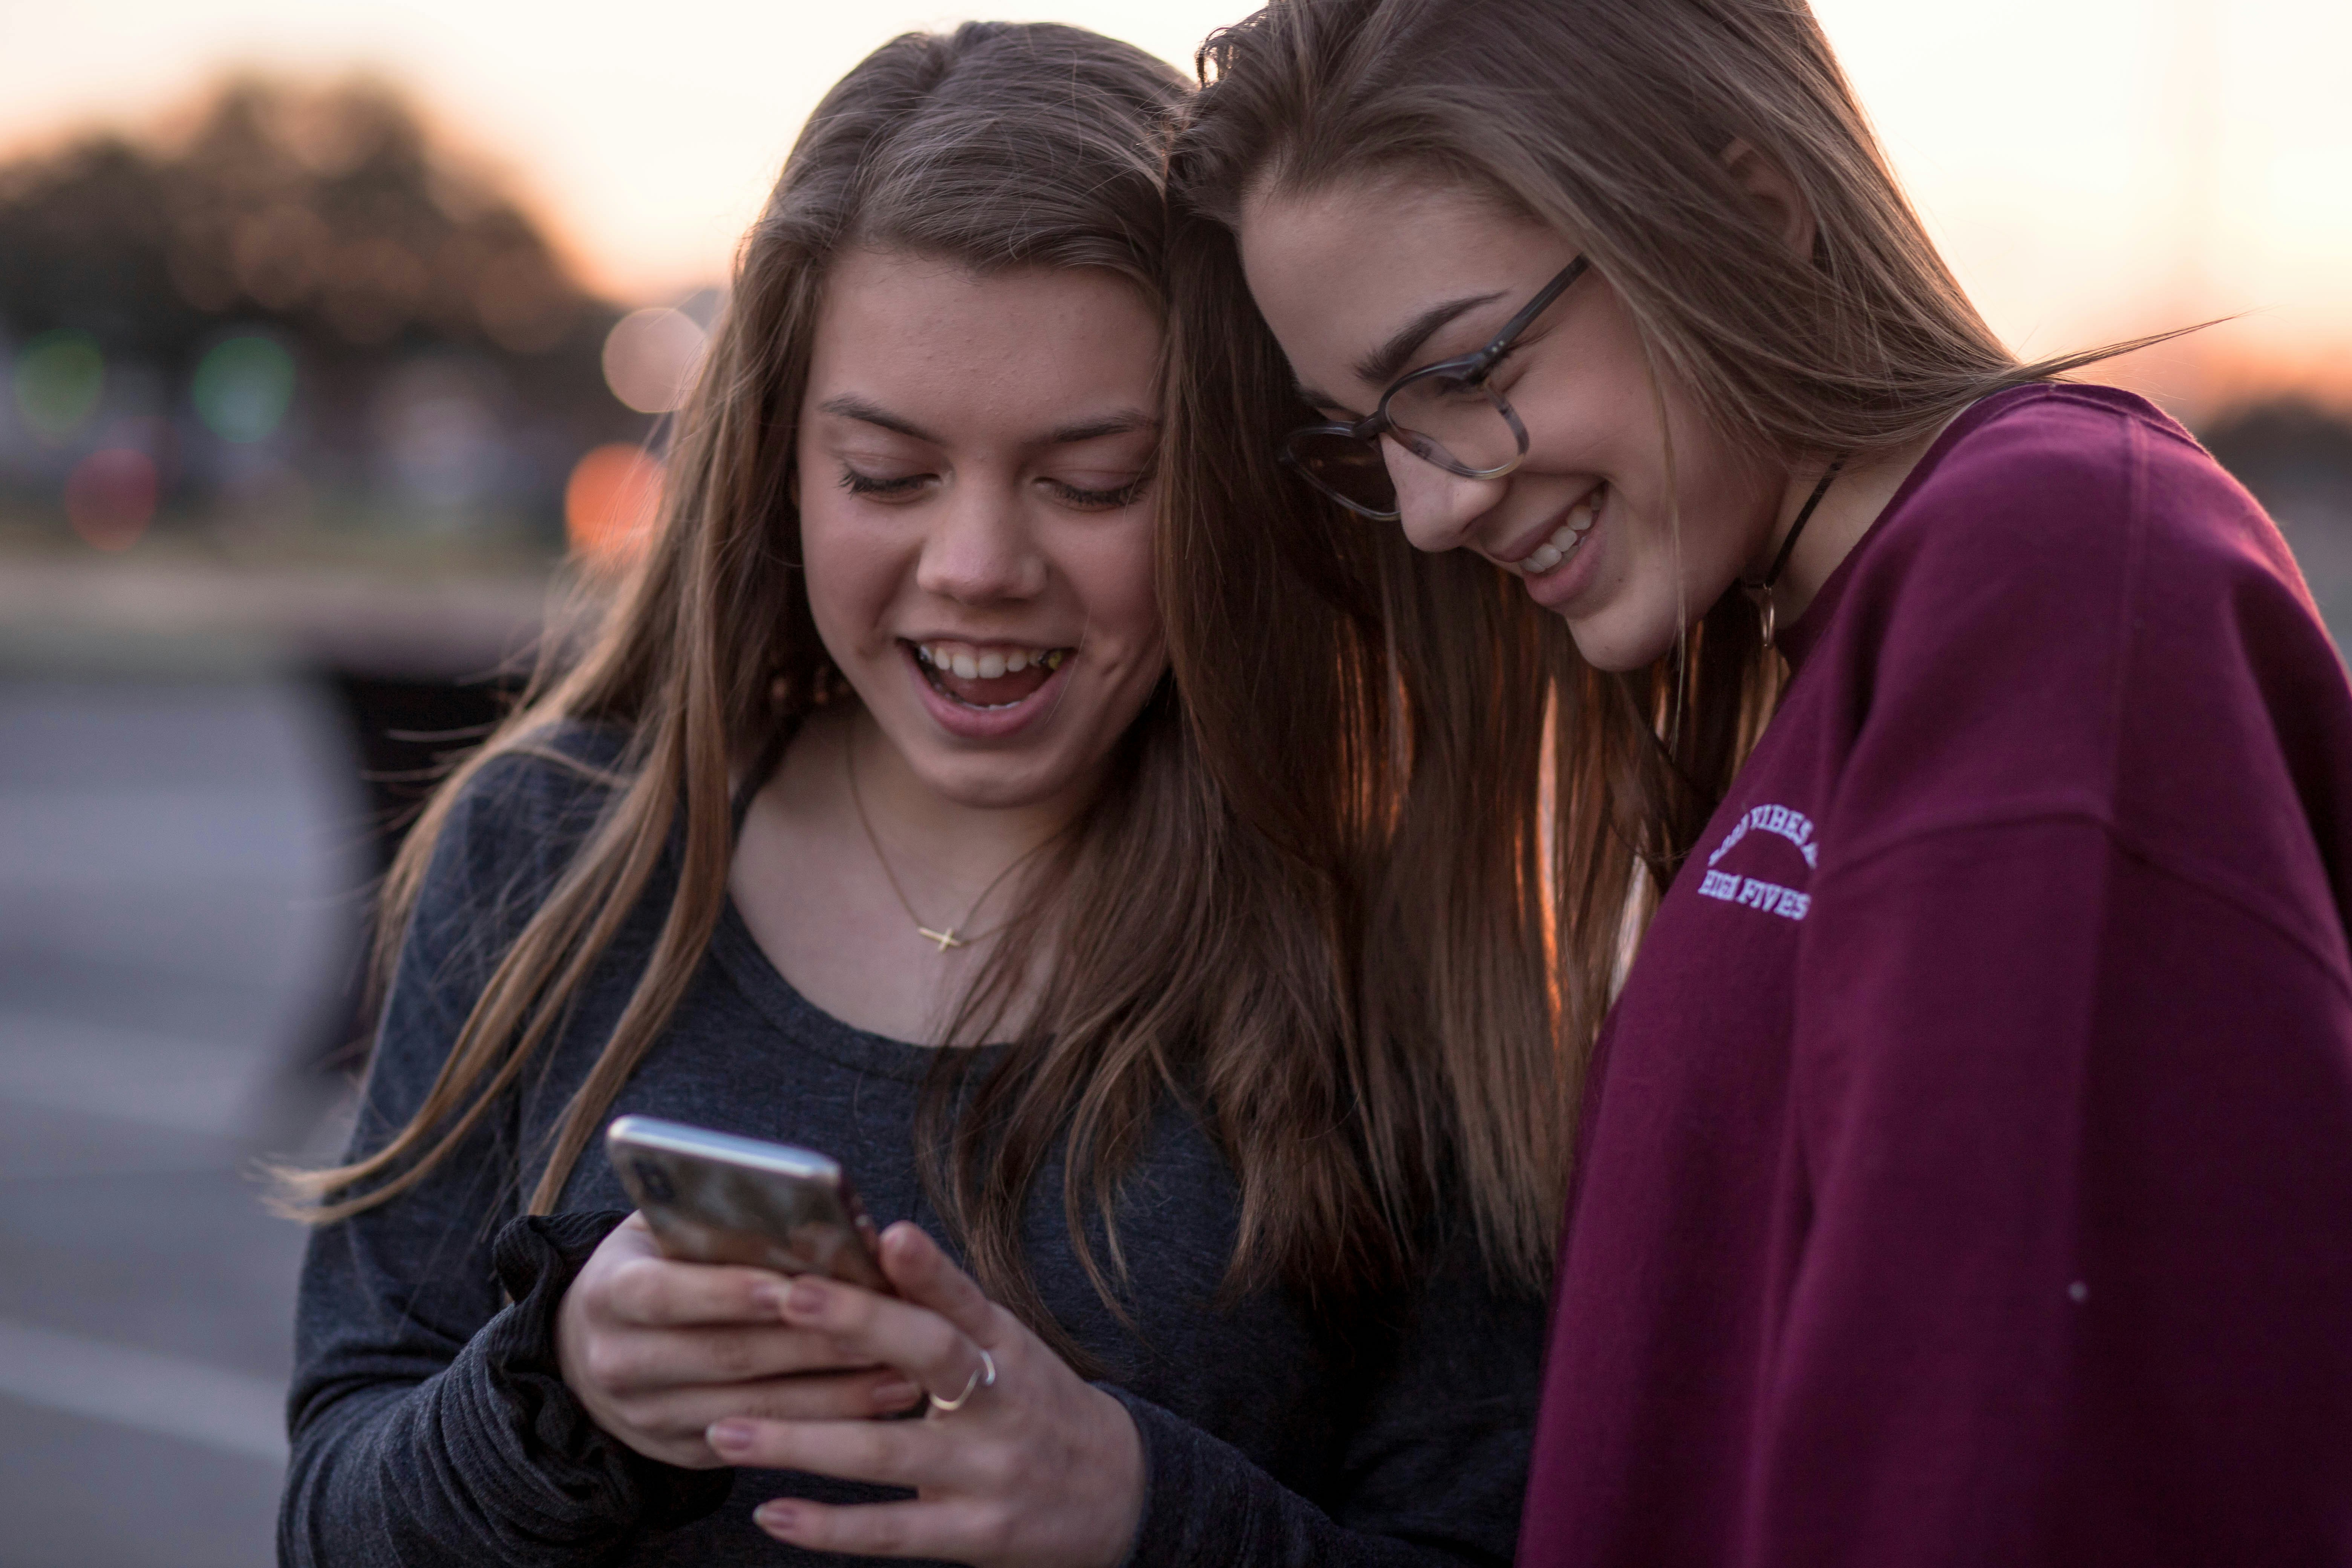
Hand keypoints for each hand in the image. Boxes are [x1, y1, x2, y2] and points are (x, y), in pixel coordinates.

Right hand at [555, 1213, 923, 1467]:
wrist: (591, 1347)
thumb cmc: (652, 1264)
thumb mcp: (659, 1231)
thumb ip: (716, 1223)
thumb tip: (814, 1219)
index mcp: (608, 1294)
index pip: (666, 1294)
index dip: (730, 1292)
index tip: (795, 1285)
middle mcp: (619, 1362)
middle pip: (724, 1355)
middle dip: (810, 1343)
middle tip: (885, 1324)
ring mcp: (648, 1418)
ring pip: (753, 1409)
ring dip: (834, 1393)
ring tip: (903, 1370)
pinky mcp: (682, 1452)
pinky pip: (762, 1443)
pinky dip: (824, 1422)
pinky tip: (877, 1403)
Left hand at [704, 1222, 1145, 1567]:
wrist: (1120, 1494)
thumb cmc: (1037, 1405)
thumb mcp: (1009, 1347)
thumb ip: (943, 1309)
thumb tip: (869, 1244)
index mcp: (1007, 1345)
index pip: (965, 1298)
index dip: (928, 1268)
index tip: (886, 1234)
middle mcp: (1002, 1401)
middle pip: (931, 1356)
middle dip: (857, 1325)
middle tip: (783, 1300)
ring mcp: (989, 1471)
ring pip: (886, 1453)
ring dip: (800, 1441)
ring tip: (727, 1427)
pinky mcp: (976, 1535)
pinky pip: (890, 1532)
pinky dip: (826, 1526)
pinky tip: (771, 1513)